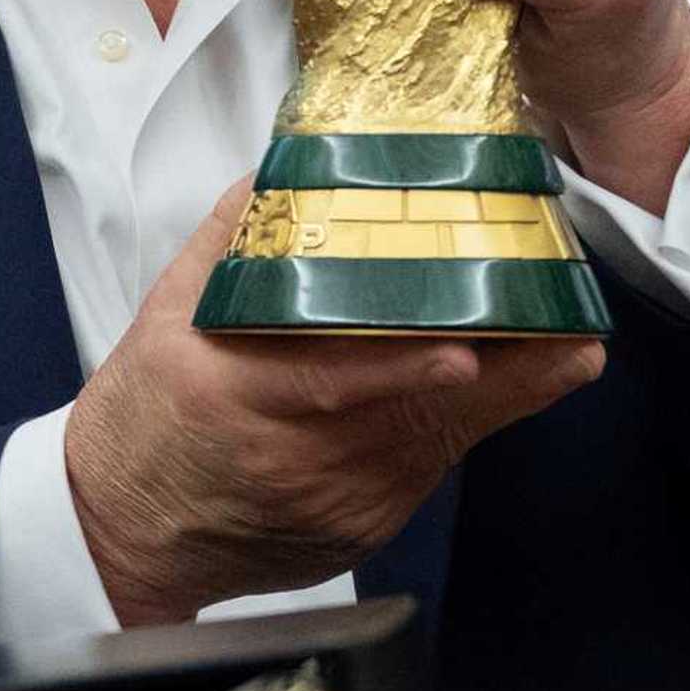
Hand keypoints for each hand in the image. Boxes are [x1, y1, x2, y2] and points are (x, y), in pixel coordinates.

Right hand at [65, 179, 604, 626]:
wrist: (124, 526)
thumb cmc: (146, 410)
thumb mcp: (169, 308)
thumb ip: (237, 234)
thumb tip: (299, 161)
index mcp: (231, 389)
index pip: (330, 376)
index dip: (404, 363)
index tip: (466, 343)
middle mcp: (288, 454)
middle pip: (409, 414)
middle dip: (501, 373)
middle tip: (565, 334)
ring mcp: (330, 501)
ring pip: (433, 442)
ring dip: (498, 394)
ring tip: (558, 347)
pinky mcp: (359, 529)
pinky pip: (420, 470)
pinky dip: (454, 425)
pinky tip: (484, 387)